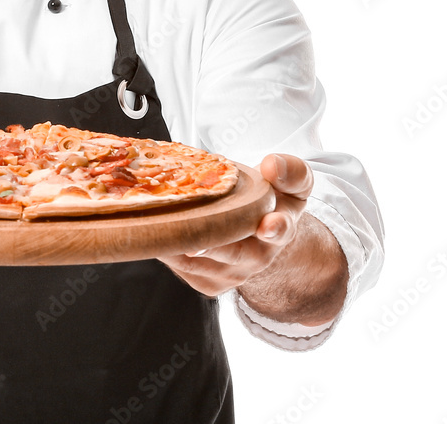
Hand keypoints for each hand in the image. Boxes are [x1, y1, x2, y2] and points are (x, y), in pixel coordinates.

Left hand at [157, 153, 310, 296]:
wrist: (262, 229)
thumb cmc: (273, 200)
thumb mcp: (291, 182)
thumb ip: (289, 171)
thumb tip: (272, 165)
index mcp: (280, 226)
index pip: (281, 228)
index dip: (275, 227)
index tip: (267, 225)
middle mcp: (258, 256)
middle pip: (234, 253)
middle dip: (213, 245)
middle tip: (192, 240)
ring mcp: (234, 272)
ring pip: (202, 264)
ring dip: (179, 245)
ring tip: (159, 227)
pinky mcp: (209, 282)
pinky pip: (185, 271)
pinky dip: (168, 251)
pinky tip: (156, 232)